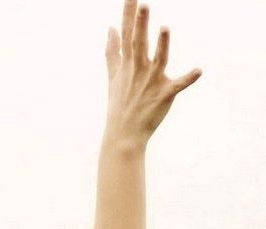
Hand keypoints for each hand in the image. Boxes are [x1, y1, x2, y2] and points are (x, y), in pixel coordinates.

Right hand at [104, 0, 201, 147]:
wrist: (124, 135)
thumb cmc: (119, 104)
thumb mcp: (113, 75)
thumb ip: (112, 50)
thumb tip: (110, 28)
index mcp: (128, 63)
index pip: (127, 34)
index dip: (127, 15)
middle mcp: (139, 70)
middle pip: (140, 43)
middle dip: (140, 25)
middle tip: (143, 5)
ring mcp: (151, 83)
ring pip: (158, 60)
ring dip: (162, 45)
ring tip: (165, 28)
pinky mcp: (164, 95)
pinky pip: (178, 85)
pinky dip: (188, 79)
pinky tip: (198, 71)